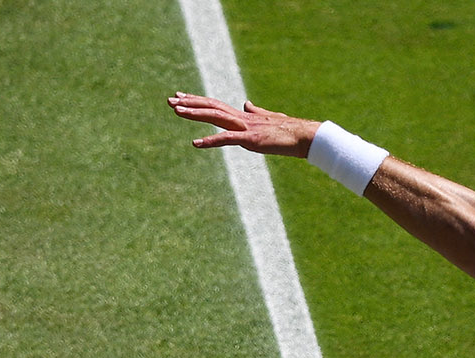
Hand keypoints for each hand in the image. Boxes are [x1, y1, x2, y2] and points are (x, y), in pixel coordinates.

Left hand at [166, 92, 317, 156]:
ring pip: (215, 117)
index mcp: (243, 115)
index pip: (215, 105)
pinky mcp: (250, 140)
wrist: (304, 136)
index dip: (197, 101)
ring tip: (176, 111)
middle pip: (211, 107)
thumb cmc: (288, 131)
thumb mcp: (268, 119)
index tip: (181, 97)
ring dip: (195, 114)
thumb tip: (246, 103)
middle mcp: (241, 117)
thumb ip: (255, 112)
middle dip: (190, 103)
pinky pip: (226, 139)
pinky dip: (210, 140)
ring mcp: (245, 127)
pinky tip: (195, 143)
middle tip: (170, 100)